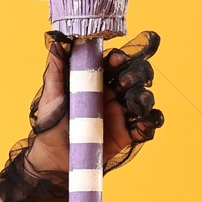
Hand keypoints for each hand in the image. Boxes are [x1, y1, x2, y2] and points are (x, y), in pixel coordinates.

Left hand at [25, 29, 163, 173]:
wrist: (53, 159)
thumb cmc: (50, 124)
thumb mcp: (51, 96)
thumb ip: (56, 70)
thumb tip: (55, 42)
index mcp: (97, 80)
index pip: (116, 61)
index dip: (120, 57)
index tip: (115, 60)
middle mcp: (113, 93)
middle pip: (137, 74)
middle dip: (137, 74)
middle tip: (123, 83)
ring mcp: (122, 113)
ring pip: (145, 97)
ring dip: (145, 97)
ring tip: (133, 105)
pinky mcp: (127, 134)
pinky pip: (148, 125)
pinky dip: (150, 123)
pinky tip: (141, 125)